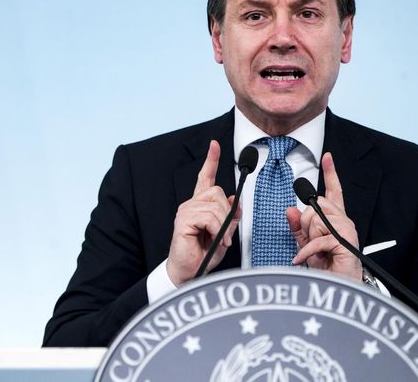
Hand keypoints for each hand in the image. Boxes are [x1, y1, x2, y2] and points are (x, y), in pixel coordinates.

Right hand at [166, 140, 239, 285]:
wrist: (188, 272)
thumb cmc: (202, 255)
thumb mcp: (223, 235)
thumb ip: (229, 218)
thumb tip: (233, 201)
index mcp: (200, 205)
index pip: (205, 178)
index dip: (211, 160)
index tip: (214, 145)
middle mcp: (191, 204)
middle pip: (216, 192)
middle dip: (227, 213)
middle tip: (225, 233)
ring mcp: (186, 211)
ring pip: (215, 205)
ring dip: (223, 225)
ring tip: (219, 240)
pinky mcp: (183, 220)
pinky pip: (209, 217)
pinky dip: (217, 229)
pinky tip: (212, 239)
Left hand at [286, 152, 361, 280]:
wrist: (336, 288)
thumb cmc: (326, 267)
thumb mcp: (306, 244)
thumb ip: (298, 226)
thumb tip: (290, 209)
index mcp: (335, 219)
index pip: (333, 192)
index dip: (331, 173)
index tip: (328, 157)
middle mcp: (343, 221)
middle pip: (316, 205)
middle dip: (305, 223)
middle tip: (310, 241)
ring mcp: (346, 230)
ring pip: (315, 219)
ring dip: (308, 238)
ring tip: (315, 251)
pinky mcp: (345, 242)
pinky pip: (316, 238)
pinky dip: (306, 252)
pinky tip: (303, 260)